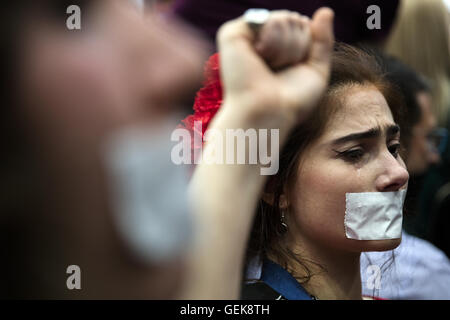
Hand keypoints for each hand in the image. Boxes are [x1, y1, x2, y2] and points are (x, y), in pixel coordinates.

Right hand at [217, 8, 333, 124]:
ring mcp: (244, 35)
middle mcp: (258, 39)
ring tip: (268, 68)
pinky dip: (271, 41)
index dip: (305, 48)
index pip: (303, 25)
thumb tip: (326, 10)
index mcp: (275, 46)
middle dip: (297, 47)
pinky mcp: (232, 34)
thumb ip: (323, 40)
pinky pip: (267, 20)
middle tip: (279, 71)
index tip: (291, 71)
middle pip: (294, 19)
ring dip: (285, 48)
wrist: (268, 114)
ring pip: (283, 18)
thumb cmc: (290, 101)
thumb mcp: (316, 70)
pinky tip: (259, 58)